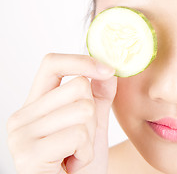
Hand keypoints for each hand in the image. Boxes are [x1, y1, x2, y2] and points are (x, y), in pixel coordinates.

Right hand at [6, 53, 116, 173]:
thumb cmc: (81, 163)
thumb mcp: (93, 124)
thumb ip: (99, 95)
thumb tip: (108, 70)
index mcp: (35, 105)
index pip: (52, 65)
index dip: (81, 61)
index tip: (107, 69)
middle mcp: (22, 117)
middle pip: (78, 87)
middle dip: (92, 115)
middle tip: (81, 141)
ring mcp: (21, 135)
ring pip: (82, 110)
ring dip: (90, 137)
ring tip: (76, 154)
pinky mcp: (29, 154)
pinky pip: (77, 135)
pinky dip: (85, 152)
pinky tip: (72, 165)